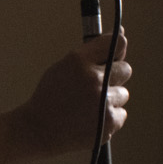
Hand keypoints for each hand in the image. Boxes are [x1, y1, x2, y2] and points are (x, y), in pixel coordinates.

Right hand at [15, 29, 129, 156]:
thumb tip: (122, 34)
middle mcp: (93, 79)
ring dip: (109, 99)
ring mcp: (103, 102)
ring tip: (86, 107)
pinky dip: (109, 118)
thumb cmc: (51, 97)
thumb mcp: (63, 67)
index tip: (114, 56)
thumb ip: (92, 52)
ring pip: (123, 94)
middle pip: (125, 69)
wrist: (37, 130)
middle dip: (113, 77)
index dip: (118, 50)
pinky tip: (90, 120)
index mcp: (79, 61)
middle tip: (93, 87)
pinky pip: (121, 114)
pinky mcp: (109, 122)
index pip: (117, 43)